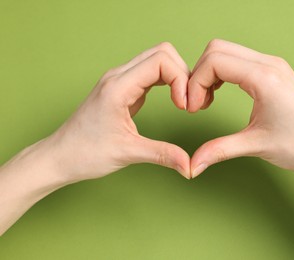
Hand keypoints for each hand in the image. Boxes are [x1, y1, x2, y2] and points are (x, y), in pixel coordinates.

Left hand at [46, 42, 191, 181]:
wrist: (60, 157)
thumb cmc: (85, 153)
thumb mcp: (127, 153)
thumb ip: (162, 155)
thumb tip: (190, 166)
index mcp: (118, 87)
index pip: (161, 61)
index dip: (181, 79)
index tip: (185, 107)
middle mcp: (118, 77)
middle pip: (162, 53)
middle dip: (182, 73)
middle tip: (188, 102)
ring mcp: (119, 80)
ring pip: (157, 59)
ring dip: (176, 76)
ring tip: (183, 102)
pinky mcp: (122, 88)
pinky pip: (150, 72)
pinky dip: (167, 81)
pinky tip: (172, 100)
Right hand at [188, 39, 293, 180]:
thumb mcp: (255, 146)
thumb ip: (219, 150)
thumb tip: (192, 165)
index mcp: (264, 78)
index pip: (214, 61)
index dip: (195, 83)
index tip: (193, 108)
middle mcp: (269, 64)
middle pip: (217, 49)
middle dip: (199, 74)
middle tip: (197, 103)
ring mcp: (273, 66)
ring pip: (227, 52)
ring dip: (210, 73)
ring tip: (207, 100)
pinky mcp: (275, 72)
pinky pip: (240, 60)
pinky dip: (223, 73)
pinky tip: (222, 93)